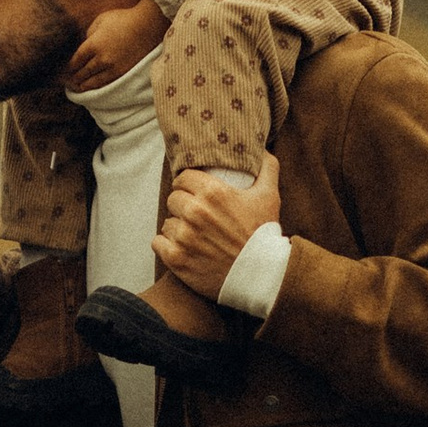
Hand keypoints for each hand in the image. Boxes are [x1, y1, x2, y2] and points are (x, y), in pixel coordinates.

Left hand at [63, 0, 169, 92]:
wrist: (147, 26)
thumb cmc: (123, 19)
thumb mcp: (100, 21)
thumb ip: (89, 33)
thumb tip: (85, 43)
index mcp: (93, 44)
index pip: (76, 60)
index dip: (68, 67)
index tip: (64, 71)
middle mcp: (101, 59)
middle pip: (83, 73)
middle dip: (73, 78)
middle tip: (67, 82)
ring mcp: (112, 67)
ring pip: (93, 81)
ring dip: (83, 85)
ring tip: (77, 87)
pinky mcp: (123, 72)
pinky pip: (106, 83)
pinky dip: (97, 86)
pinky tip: (93, 87)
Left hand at [153, 162, 281, 293]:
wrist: (261, 276)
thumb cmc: (263, 235)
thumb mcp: (269, 196)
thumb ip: (266, 168)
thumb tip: (262, 150)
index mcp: (213, 192)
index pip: (183, 178)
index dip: (189, 184)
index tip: (195, 193)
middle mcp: (195, 212)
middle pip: (173, 198)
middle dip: (183, 205)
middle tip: (197, 216)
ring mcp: (184, 237)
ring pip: (167, 222)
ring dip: (177, 227)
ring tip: (194, 235)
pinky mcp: (176, 258)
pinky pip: (158, 242)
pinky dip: (167, 245)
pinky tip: (182, 248)